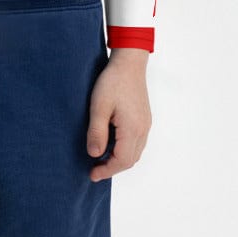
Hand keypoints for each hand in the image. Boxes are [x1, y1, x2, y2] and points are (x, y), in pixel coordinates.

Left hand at [86, 49, 151, 181]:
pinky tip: (111, 143)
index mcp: (133, 128)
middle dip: (113, 167)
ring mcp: (145, 124)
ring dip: (119, 159)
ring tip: (101, 158)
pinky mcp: (144, 118)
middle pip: (130, 160)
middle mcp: (143, 130)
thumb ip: (96, 132)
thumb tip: (94, 155)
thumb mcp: (99, 106)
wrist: (129, 62)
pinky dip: (125, 149)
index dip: (107, 170)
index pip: (122, 160)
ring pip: (135, 152)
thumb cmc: (113, 81)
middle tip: (95, 169)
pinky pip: (137, 142)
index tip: (92, 174)